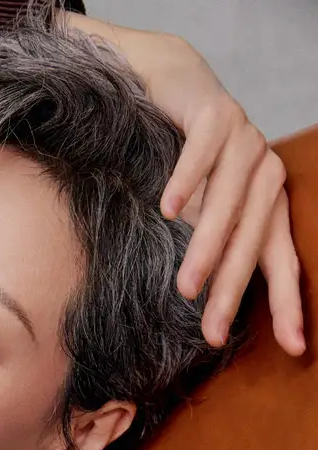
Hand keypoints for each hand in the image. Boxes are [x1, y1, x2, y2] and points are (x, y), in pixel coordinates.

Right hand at [66, 16, 305, 356]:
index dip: (288, 305)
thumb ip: (211, 251)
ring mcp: (244, 141)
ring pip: (228, 203)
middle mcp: (264, 173)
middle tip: (211, 334)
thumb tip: (207, 309)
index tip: (294, 348)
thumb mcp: (201, 215)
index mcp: (267, 204)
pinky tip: (169, 208)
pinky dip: (187, 180)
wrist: (171, 86)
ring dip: (206, 248)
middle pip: (251, 240)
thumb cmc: (184, 162)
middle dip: (231, 290)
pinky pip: (203, 152)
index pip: (280, 262)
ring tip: (185, 288)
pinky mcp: (216, 113)